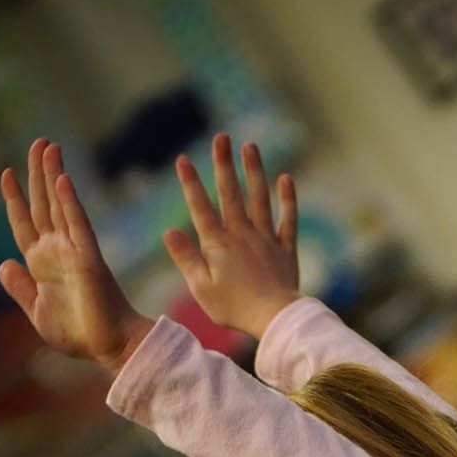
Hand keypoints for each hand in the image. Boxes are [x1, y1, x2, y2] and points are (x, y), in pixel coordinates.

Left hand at [0, 140, 152, 371]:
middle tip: (38, 143)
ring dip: (52, 175)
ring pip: (59, 205)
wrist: (110, 347)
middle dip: (37, 173)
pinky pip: (78, 224)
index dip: (14, 198)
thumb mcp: (37, 311)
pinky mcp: (89, 258)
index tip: (7, 173)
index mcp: (42, 264)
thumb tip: (4, 263)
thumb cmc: (79, 334)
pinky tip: (62, 179)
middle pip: (42, 204)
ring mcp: (74, 251)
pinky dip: (69, 202)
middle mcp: (58, 251)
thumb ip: (20, 288)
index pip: (24, 223)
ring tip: (49, 146)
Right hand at [164, 134, 299, 339]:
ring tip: (250, 145)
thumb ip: (186, 257)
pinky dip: (288, 199)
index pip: (200, 207)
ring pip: (259, 198)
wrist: (275, 319)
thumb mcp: (201, 288)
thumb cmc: (234, 308)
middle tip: (221, 137)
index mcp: (218, 244)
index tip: (183, 159)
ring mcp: (265, 239)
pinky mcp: (286, 249)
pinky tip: (286, 179)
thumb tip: (168, 231)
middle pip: (231, 193)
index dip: (191, 183)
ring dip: (254, 171)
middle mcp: (242, 234)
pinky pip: (288, 220)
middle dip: (224, 164)